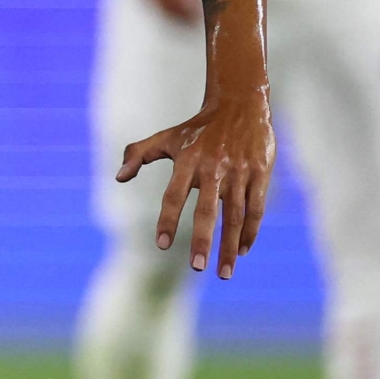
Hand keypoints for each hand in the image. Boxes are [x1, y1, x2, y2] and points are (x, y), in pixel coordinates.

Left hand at [118, 94, 272, 277]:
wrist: (240, 105)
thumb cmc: (197, 129)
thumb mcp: (166, 138)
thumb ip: (138, 154)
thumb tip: (118, 178)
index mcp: (188, 161)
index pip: (174, 195)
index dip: (167, 220)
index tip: (161, 245)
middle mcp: (214, 168)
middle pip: (207, 211)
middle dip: (202, 241)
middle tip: (196, 268)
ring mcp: (239, 173)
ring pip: (236, 216)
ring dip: (230, 246)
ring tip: (224, 273)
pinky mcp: (261, 174)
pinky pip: (256, 209)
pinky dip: (250, 232)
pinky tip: (242, 251)